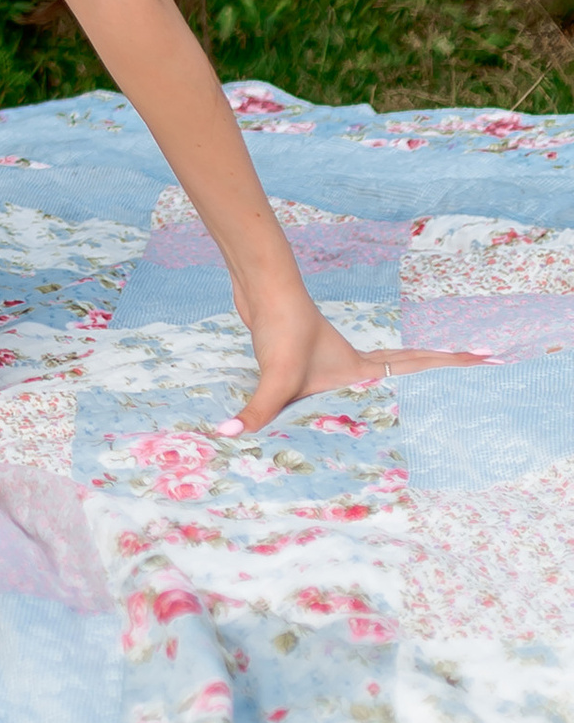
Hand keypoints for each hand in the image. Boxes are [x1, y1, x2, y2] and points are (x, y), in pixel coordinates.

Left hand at [233, 292, 483, 431]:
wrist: (260, 286)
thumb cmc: (278, 329)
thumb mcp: (274, 377)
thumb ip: (258, 411)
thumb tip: (229, 435)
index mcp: (361, 370)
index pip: (419, 366)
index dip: (455, 364)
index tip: (492, 359)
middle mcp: (355, 362)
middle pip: (411, 363)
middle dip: (447, 366)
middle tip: (485, 363)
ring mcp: (334, 357)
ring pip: (384, 366)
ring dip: (412, 370)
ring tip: (437, 382)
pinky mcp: (310, 355)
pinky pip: (350, 373)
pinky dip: (366, 380)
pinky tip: (356, 391)